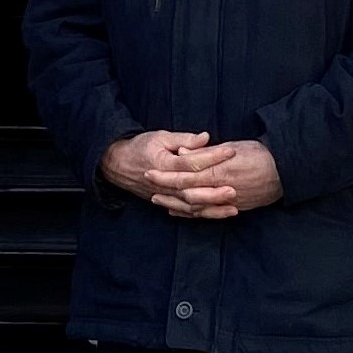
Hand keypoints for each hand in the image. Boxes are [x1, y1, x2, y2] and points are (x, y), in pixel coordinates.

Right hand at [100, 131, 235, 204]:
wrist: (118, 165)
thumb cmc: (140, 147)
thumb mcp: (160, 137)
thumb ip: (183, 139)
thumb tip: (205, 138)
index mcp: (163, 164)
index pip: (191, 163)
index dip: (212, 157)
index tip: (231, 151)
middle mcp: (164, 184)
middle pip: (191, 192)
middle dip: (213, 193)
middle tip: (234, 189)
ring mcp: (165, 196)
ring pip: (190, 206)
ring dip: (212, 209)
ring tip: (233, 208)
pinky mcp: (167, 202)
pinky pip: (186, 212)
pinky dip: (203, 215)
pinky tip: (219, 214)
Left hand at [144, 138, 281, 218]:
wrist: (287, 170)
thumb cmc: (260, 153)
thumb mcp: (232, 146)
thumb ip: (206, 152)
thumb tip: (184, 152)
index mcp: (219, 170)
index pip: (186, 174)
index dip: (166, 175)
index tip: (150, 171)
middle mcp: (221, 189)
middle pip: (186, 194)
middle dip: (166, 191)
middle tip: (149, 188)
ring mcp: (228, 202)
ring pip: (195, 207)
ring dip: (175, 205)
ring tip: (159, 201)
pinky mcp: (234, 208)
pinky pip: (208, 214)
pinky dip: (191, 213)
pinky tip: (178, 212)